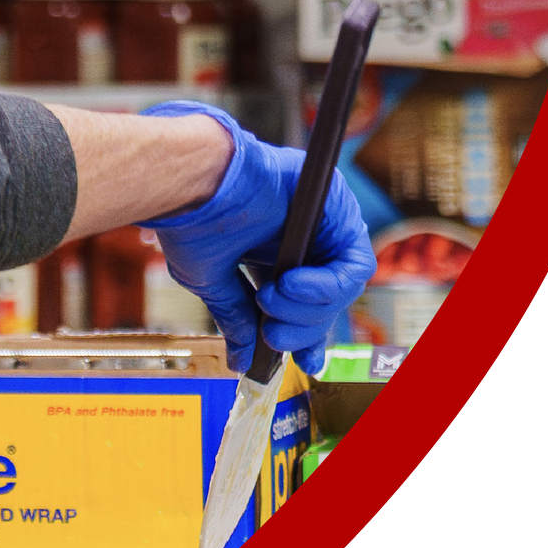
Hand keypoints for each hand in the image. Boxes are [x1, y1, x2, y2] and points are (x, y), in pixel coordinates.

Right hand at [141, 103, 374, 373]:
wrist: (194, 184)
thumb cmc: (193, 220)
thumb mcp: (214, 282)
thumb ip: (236, 317)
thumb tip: (241, 359)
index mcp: (274, 257)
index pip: (305, 305)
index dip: (307, 337)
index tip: (303, 363)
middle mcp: (304, 242)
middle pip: (326, 303)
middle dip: (301, 328)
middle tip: (272, 335)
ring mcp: (324, 227)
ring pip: (342, 289)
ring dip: (308, 308)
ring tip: (270, 298)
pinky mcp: (339, 213)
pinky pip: (354, 266)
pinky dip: (327, 285)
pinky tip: (292, 285)